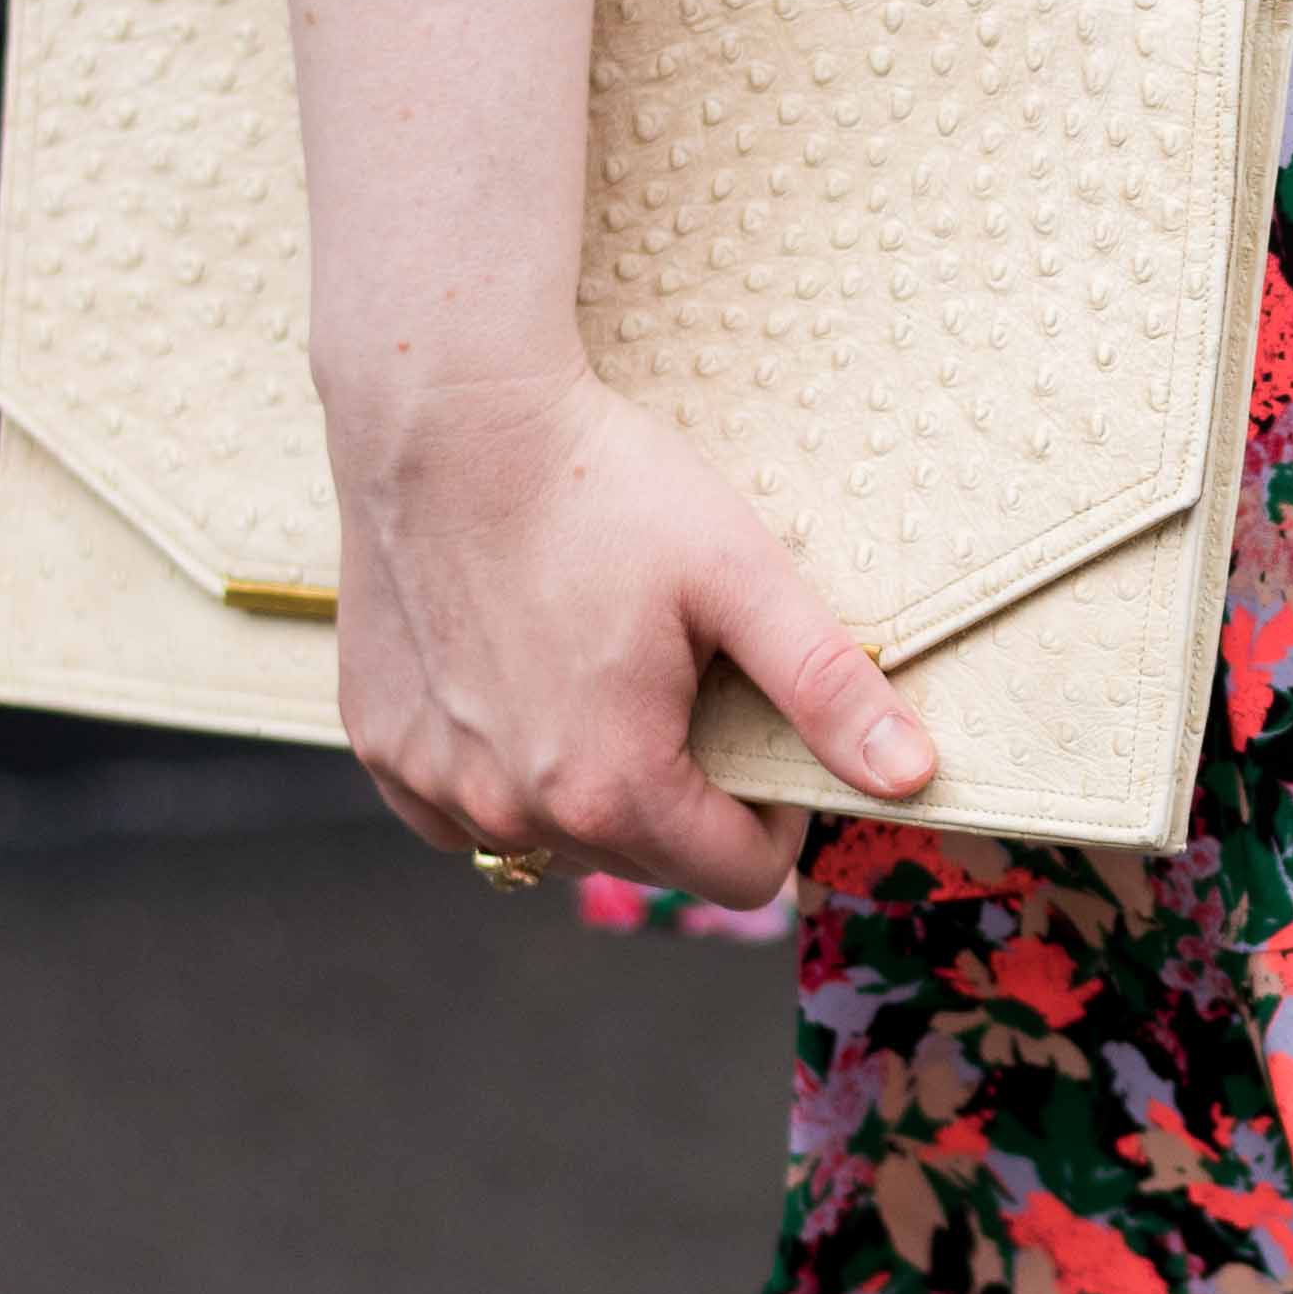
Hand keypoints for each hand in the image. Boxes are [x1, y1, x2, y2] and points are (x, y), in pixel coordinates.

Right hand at [325, 359, 935, 891]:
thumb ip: (829, 690)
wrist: (446, 414)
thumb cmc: (600, 485)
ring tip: (599, 677)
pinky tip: (517, 687)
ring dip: (590, 789)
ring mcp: (433, 783)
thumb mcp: (740, 578)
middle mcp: (510, 811)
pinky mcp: (378, 743)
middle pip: (644, 861)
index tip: (763, 734)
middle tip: (683, 686)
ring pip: (549, 840)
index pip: (735, 879)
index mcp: (612, 790)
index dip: (773, 816)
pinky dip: (501, 771)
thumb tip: (913, 779)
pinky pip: (460, 808)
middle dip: (684, 799)